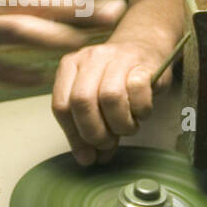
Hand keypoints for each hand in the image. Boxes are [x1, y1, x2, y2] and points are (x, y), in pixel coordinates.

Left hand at [51, 37, 172, 165]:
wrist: (145, 46)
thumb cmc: (117, 79)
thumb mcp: (95, 99)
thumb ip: (90, 126)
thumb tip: (89, 159)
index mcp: (70, 66)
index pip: (61, 106)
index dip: (73, 136)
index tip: (87, 155)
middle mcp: (90, 59)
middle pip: (82, 102)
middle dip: (94, 132)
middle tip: (107, 143)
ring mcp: (116, 58)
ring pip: (110, 97)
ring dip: (120, 124)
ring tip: (127, 128)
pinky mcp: (142, 64)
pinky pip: (137, 91)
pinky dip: (140, 110)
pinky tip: (141, 113)